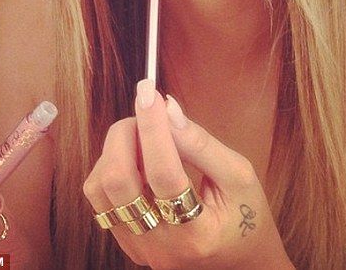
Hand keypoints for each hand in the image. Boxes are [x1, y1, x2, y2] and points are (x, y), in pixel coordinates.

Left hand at [83, 80, 293, 269]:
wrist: (240, 261)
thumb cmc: (246, 215)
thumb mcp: (240, 176)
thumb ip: (201, 143)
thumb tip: (167, 109)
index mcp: (198, 233)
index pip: (164, 173)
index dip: (153, 127)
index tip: (149, 92)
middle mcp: (162, 246)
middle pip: (118, 181)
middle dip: (125, 134)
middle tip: (145, 114)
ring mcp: (139, 247)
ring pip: (99, 189)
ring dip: (114, 150)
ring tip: (142, 137)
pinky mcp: (126, 242)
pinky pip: (100, 199)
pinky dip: (110, 167)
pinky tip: (136, 159)